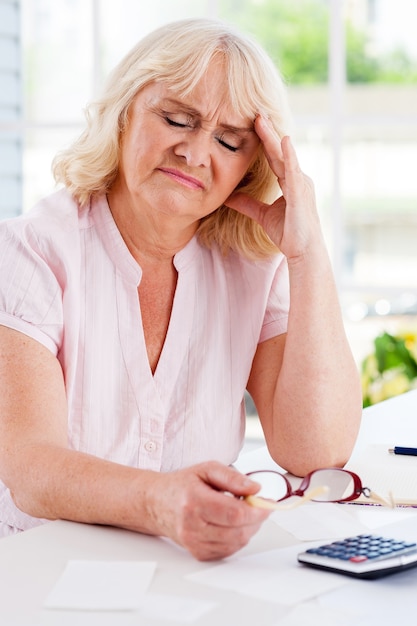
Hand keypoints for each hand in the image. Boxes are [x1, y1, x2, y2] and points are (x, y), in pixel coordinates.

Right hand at [143, 462, 269, 560]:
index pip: (235, 514)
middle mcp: (192, 525)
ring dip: (248, 529)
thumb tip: (255, 488)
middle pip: (238, 531)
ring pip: (236, 543)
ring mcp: (193, 542)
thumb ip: (233, 478)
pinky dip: (238, 538)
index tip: (267, 504)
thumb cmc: (182, 485)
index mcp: (194, 501)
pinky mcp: (197, 552)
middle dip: (256, 520)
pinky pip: (228, 550)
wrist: (157, 503)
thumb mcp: (207, 470)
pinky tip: (233, 524)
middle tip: (259, 507)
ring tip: (245, 513)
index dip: (257, 511)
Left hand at [225, 115, 320, 261]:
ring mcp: (300, 184)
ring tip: (263, 120)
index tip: (253, 122)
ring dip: (273, 138)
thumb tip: (228, 197)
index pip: (273, 157)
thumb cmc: (288, 233)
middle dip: (267, 132)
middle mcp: (297, 178)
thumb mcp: (262, 215)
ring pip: (284, 156)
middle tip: (255, 112)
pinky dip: (288, 155)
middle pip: (278, 152)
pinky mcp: (301, 193)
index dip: (263, 140)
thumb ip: (247, 204)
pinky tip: (284, 141)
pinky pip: (293, 171)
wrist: (303, 251)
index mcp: (289, 181)